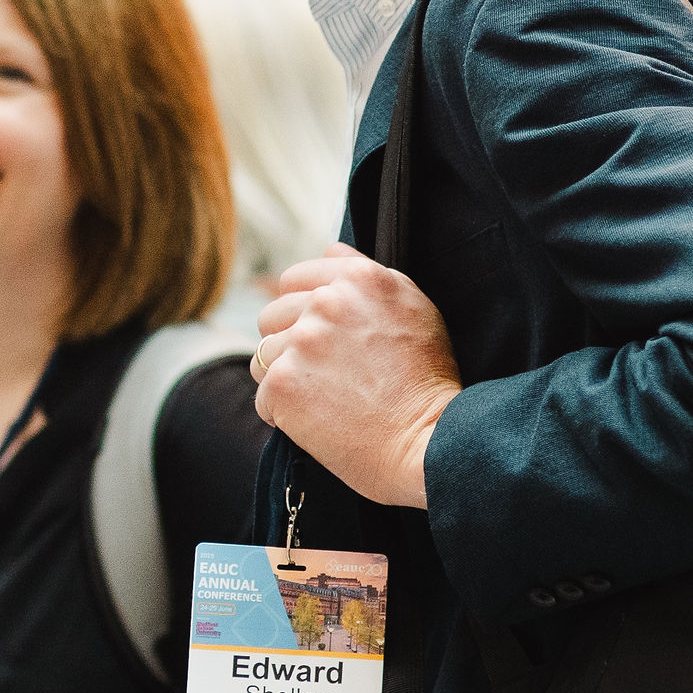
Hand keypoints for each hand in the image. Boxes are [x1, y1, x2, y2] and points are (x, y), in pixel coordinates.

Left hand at [250, 246, 460, 509]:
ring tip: (326, 399)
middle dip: (290, 344)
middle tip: (327, 374)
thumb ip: (366, 273)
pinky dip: (284, 415)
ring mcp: (302, 341)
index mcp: (358, 277)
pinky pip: (264, 398)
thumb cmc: (427, 382)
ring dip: (285, 379)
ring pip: (263, 356)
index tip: (322, 338)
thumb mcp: (413, 308)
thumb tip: (328, 249)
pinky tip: (320, 422)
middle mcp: (327, 302)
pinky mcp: (283, 383)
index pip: (295, 279)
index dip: (303, 310)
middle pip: (272, 315)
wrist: (429, 443)